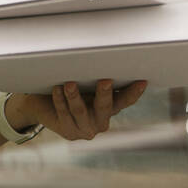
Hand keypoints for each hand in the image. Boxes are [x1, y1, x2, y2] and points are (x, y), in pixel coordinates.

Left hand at [12, 80, 146, 141]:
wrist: (46, 107)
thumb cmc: (71, 90)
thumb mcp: (86, 84)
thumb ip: (96, 77)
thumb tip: (103, 55)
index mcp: (111, 108)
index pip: (125, 101)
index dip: (134, 92)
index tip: (142, 81)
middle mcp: (101, 122)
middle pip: (105, 107)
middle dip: (105, 94)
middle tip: (105, 81)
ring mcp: (84, 129)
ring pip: (80, 111)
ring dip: (75, 97)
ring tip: (70, 84)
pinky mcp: (68, 131)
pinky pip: (63, 114)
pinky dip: (60, 101)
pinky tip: (57, 89)